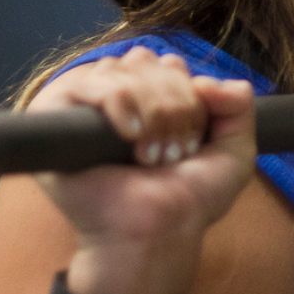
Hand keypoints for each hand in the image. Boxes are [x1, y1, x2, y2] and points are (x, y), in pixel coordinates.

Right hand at [27, 48, 257, 293]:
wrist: (159, 232)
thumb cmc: (190, 198)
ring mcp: (84, 106)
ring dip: (152, 111)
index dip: (190, 96)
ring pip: (124, 70)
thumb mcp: (235, 149)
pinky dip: (119, 102)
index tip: (194, 141)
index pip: (169, 63)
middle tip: (175, 152)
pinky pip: (88, 83)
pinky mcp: (54, 119)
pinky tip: (131, 135)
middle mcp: (116, 95)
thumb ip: (239, 105)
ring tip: (152, 155)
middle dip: (174, 104)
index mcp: (150, 95)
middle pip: (147, 61)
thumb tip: (207, 80)